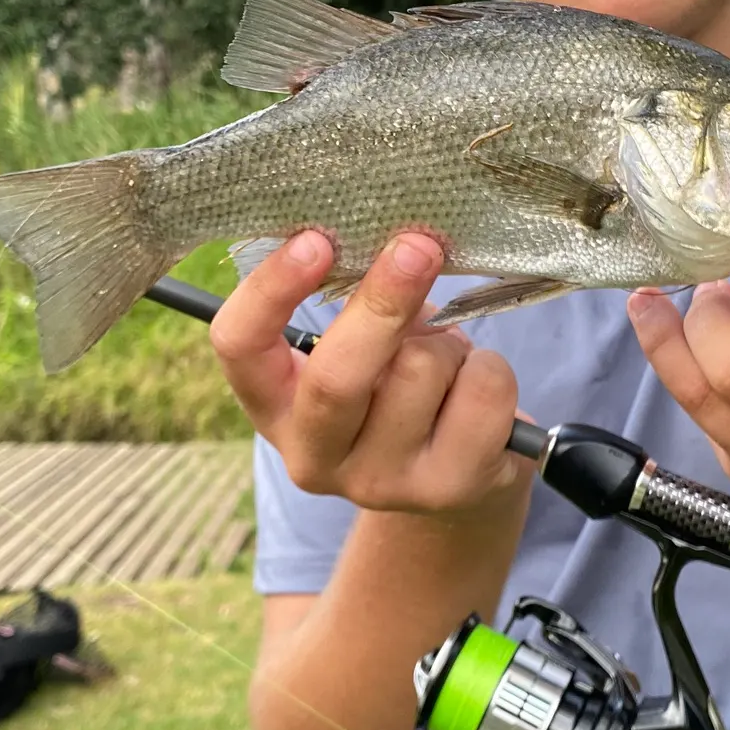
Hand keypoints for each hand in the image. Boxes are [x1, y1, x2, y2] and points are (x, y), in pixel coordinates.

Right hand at [209, 229, 523, 515]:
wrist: (457, 478)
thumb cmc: (399, 386)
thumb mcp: (363, 346)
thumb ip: (357, 306)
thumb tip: (398, 245)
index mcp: (276, 408)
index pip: (239, 347)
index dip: (270, 288)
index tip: (316, 240)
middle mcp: (315, 457)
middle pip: (338, 376)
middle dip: (383, 301)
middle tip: (417, 245)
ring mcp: (380, 484)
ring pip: (421, 369)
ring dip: (447, 341)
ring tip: (447, 361)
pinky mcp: (448, 489)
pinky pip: (481, 390)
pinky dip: (489, 369)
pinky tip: (474, 390)